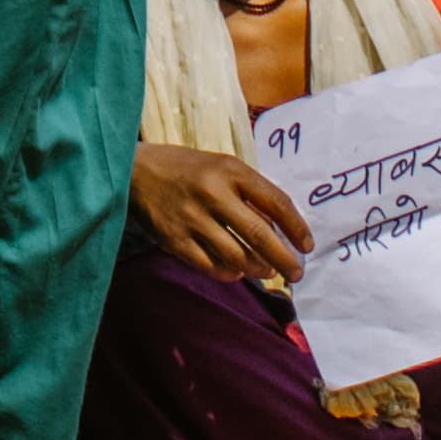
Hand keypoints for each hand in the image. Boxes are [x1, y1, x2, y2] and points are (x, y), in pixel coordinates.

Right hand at [133, 140, 308, 292]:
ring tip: (266, 271)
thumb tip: (279, 229)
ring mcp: (192, 219)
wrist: (134, 171)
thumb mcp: (221, 166)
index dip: (297, 227)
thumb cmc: (186, 168)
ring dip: (257, 268)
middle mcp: (213, 194)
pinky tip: (235, 272)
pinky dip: (228, 273)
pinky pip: (209, 266)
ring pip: (236, 256)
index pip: (276, 202)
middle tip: (296, 273)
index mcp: (230, 170)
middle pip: (260, 234)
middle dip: (284, 259)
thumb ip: (248, 192)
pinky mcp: (174, 239)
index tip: (307, 245)